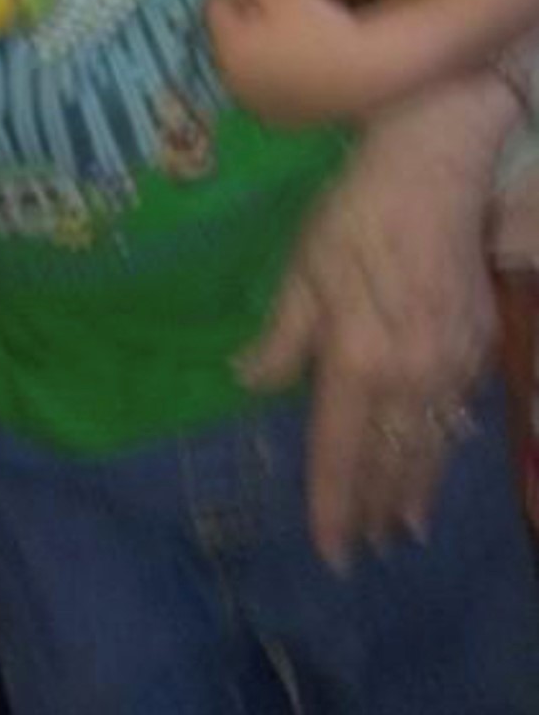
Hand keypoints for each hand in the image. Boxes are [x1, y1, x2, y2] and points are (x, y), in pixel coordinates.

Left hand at [206, 0, 370, 123]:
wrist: (370, 73)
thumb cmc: (323, 24)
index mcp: (226, 46)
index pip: (216, 2)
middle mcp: (231, 81)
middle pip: (228, 33)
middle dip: (245, 14)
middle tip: (283, 1)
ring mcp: (255, 104)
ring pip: (245, 60)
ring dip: (257, 43)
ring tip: (293, 28)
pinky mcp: (279, 118)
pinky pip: (265, 85)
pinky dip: (274, 70)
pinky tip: (301, 58)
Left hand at [237, 81, 500, 566]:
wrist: (434, 173)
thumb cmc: (354, 217)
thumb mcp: (301, 271)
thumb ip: (279, 338)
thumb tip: (248, 381)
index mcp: (357, 361)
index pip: (341, 452)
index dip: (333, 505)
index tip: (329, 551)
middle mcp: (409, 378)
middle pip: (390, 462)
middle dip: (374, 509)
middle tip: (361, 548)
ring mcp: (450, 367)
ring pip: (430, 448)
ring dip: (413, 492)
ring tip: (400, 530)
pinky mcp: (477, 350)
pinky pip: (457, 418)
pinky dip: (444, 452)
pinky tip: (438, 466)